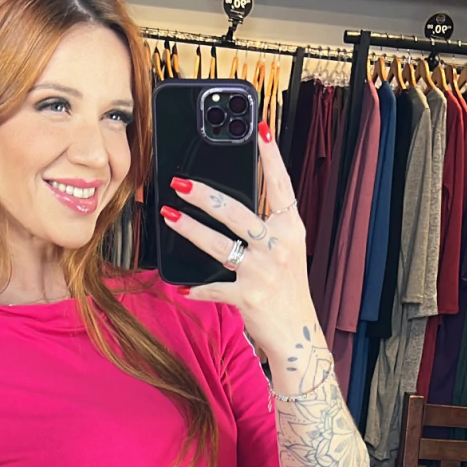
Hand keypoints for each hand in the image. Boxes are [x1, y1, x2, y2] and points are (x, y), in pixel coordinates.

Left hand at [161, 122, 311, 356]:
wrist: (297, 335)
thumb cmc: (287, 291)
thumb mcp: (287, 253)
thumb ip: (268, 228)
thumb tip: (233, 205)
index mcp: (291, 230)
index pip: (281, 187)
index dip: (271, 158)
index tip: (261, 130)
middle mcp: (278, 247)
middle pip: (237, 212)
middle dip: (205, 196)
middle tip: (181, 183)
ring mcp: (262, 272)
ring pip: (219, 244)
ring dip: (189, 229)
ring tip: (169, 216)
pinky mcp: (248, 297)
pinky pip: (213, 288)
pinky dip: (196, 289)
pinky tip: (179, 285)